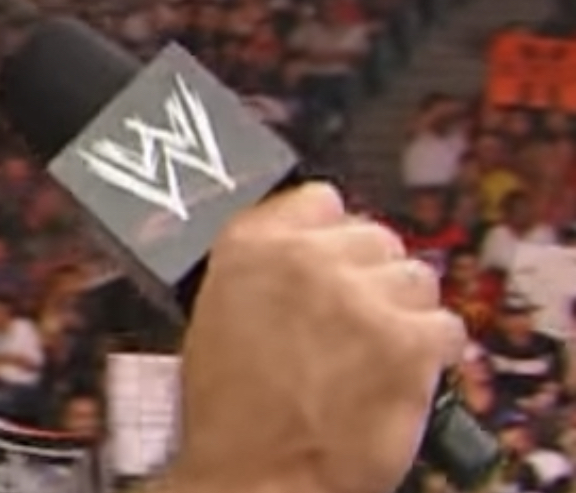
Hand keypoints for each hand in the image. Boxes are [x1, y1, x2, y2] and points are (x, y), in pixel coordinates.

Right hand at [165, 183, 465, 492]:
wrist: (254, 474)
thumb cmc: (230, 408)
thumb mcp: (220, 310)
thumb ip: (266, 266)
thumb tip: (315, 252)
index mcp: (252, 244)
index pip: (321, 200)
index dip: (333, 235)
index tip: (336, 262)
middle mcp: (307, 258)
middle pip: (377, 237)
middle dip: (374, 275)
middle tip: (360, 319)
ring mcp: (362, 297)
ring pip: (418, 278)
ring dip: (406, 311)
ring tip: (382, 351)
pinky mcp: (408, 342)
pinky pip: (447, 327)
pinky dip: (433, 353)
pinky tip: (405, 374)